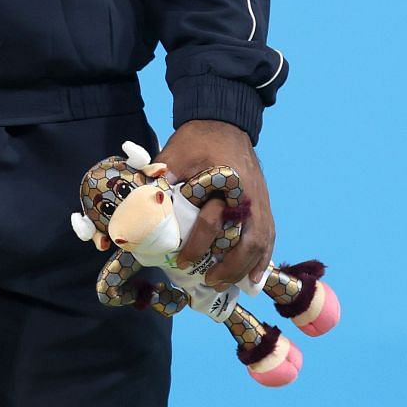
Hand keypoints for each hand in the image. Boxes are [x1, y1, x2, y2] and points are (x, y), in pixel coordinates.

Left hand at [156, 119, 274, 288]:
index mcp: (228, 183)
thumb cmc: (198, 139)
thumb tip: (138, 207)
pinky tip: (255, 275)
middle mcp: (250, 196)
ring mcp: (261, 201)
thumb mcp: (175, 153)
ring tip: (228, 284)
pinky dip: (263, 257)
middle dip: (229, 266)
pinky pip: (268, 235)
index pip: (214, 221)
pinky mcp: (264, 204)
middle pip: (247, 241)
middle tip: (209, 280)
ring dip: (246, 267)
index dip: (197, 244)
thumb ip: (160, 178)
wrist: (223, 122)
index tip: (182, 260)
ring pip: (261, 242)